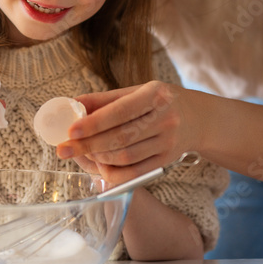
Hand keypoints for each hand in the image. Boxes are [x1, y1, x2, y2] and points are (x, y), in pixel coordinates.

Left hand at [56, 81, 193, 183]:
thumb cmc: (160, 101)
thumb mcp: (137, 91)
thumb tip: (72, 104)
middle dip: (88, 145)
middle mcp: (165, 120)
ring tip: (82, 153)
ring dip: (98, 157)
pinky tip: (99, 165)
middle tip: (64, 149)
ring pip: (125, 157)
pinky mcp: (166, 161)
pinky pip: (134, 172)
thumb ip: (105, 100)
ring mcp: (167, 143)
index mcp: (156, 95)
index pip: (120, 112)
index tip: (70, 130)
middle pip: (120, 138)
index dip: (94, 123)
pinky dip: (112, 172)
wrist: (198, 118)